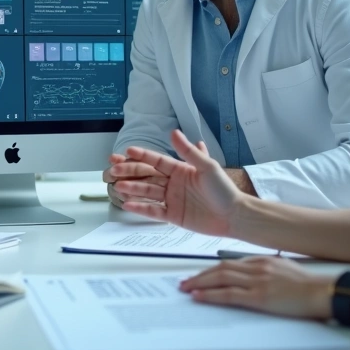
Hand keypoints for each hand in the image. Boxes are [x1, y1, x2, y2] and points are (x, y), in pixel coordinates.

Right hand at [113, 130, 241, 236]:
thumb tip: (174, 132)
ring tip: (117, 186)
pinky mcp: (173, 215)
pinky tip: (128, 204)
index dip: (142, 155)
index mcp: (181, 169)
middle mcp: (174, 183)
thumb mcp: (208, 166)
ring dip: (132, 188)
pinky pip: (153, 211)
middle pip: (148, 176)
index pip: (157, 160)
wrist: (234, 216)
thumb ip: (189, 151)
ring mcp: (173, 199)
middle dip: (131, 171)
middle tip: (114, 168)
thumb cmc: (225, 190)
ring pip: (148, 192)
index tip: (127, 151)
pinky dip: (141, 208)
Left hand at [180, 256, 336, 319]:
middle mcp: (256, 267)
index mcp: (262, 260)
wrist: (322, 292)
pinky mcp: (259, 297)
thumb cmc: (307, 286)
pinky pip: (229, 295)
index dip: (211, 269)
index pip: (229, 263)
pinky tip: (199, 297)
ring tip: (186, 288)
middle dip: (199, 275)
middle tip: (184, 281)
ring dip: (199, 283)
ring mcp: (257, 281)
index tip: (200, 274)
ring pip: (220, 279)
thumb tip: (251, 277)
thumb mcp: (284, 270)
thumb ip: (266, 271)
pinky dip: (211, 295)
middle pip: (219, 269)